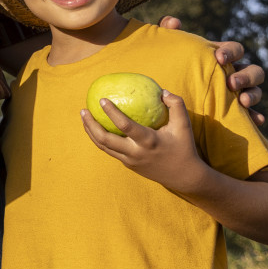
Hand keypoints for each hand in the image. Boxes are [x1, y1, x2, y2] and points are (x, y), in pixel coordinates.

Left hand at [81, 91, 209, 193]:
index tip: (102, 99)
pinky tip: (96, 127)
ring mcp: (130, 160)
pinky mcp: (128, 165)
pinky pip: (110, 150)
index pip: (125, 126)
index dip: (112, 113)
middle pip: (105, 140)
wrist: (184, 177)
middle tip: (83, 110)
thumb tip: (162, 91)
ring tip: (84, 117)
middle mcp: (136, 153)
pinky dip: (100, 139)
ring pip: (104, 147)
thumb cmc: (184, 147)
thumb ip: (176, 105)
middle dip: (91, 125)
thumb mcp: (184, 125)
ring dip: (91, 132)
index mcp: (148, 142)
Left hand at [154, 15, 264, 122]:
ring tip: (242, 101)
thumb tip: (174, 22)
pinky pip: (252, 115)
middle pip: (254, 71)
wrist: (170, 99)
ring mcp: (239, 94)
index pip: (235, 49)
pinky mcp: (237, 112)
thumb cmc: (173, 68)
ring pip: (256, 91)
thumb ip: (168, 33)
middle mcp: (235, 74)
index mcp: (223, 58)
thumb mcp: (168, 51)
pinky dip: (256, 116)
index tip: (218, 58)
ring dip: (253, 95)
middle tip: (231, 82)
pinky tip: (256, 120)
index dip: (230, 52)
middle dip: (246, 76)